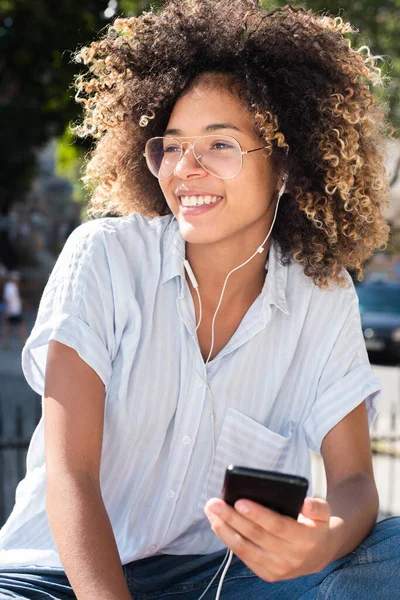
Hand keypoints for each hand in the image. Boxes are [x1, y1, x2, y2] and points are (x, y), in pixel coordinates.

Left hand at [204, 496, 333, 581]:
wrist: (319, 555)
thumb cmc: (315, 526)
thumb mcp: (324, 513)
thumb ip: (316, 506)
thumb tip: (304, 504)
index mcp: (305, 539)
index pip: (277, 526)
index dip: (258, 514)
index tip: (239, 501)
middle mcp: (290, 557)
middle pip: (256, 535)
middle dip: (232, 518)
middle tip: (214, 504)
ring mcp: (277, 568)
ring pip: (245, 548)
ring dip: (224, 529)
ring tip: (211, 513)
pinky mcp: (267, 574)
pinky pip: (244, 556)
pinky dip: (228, 540)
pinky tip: (217, 525)